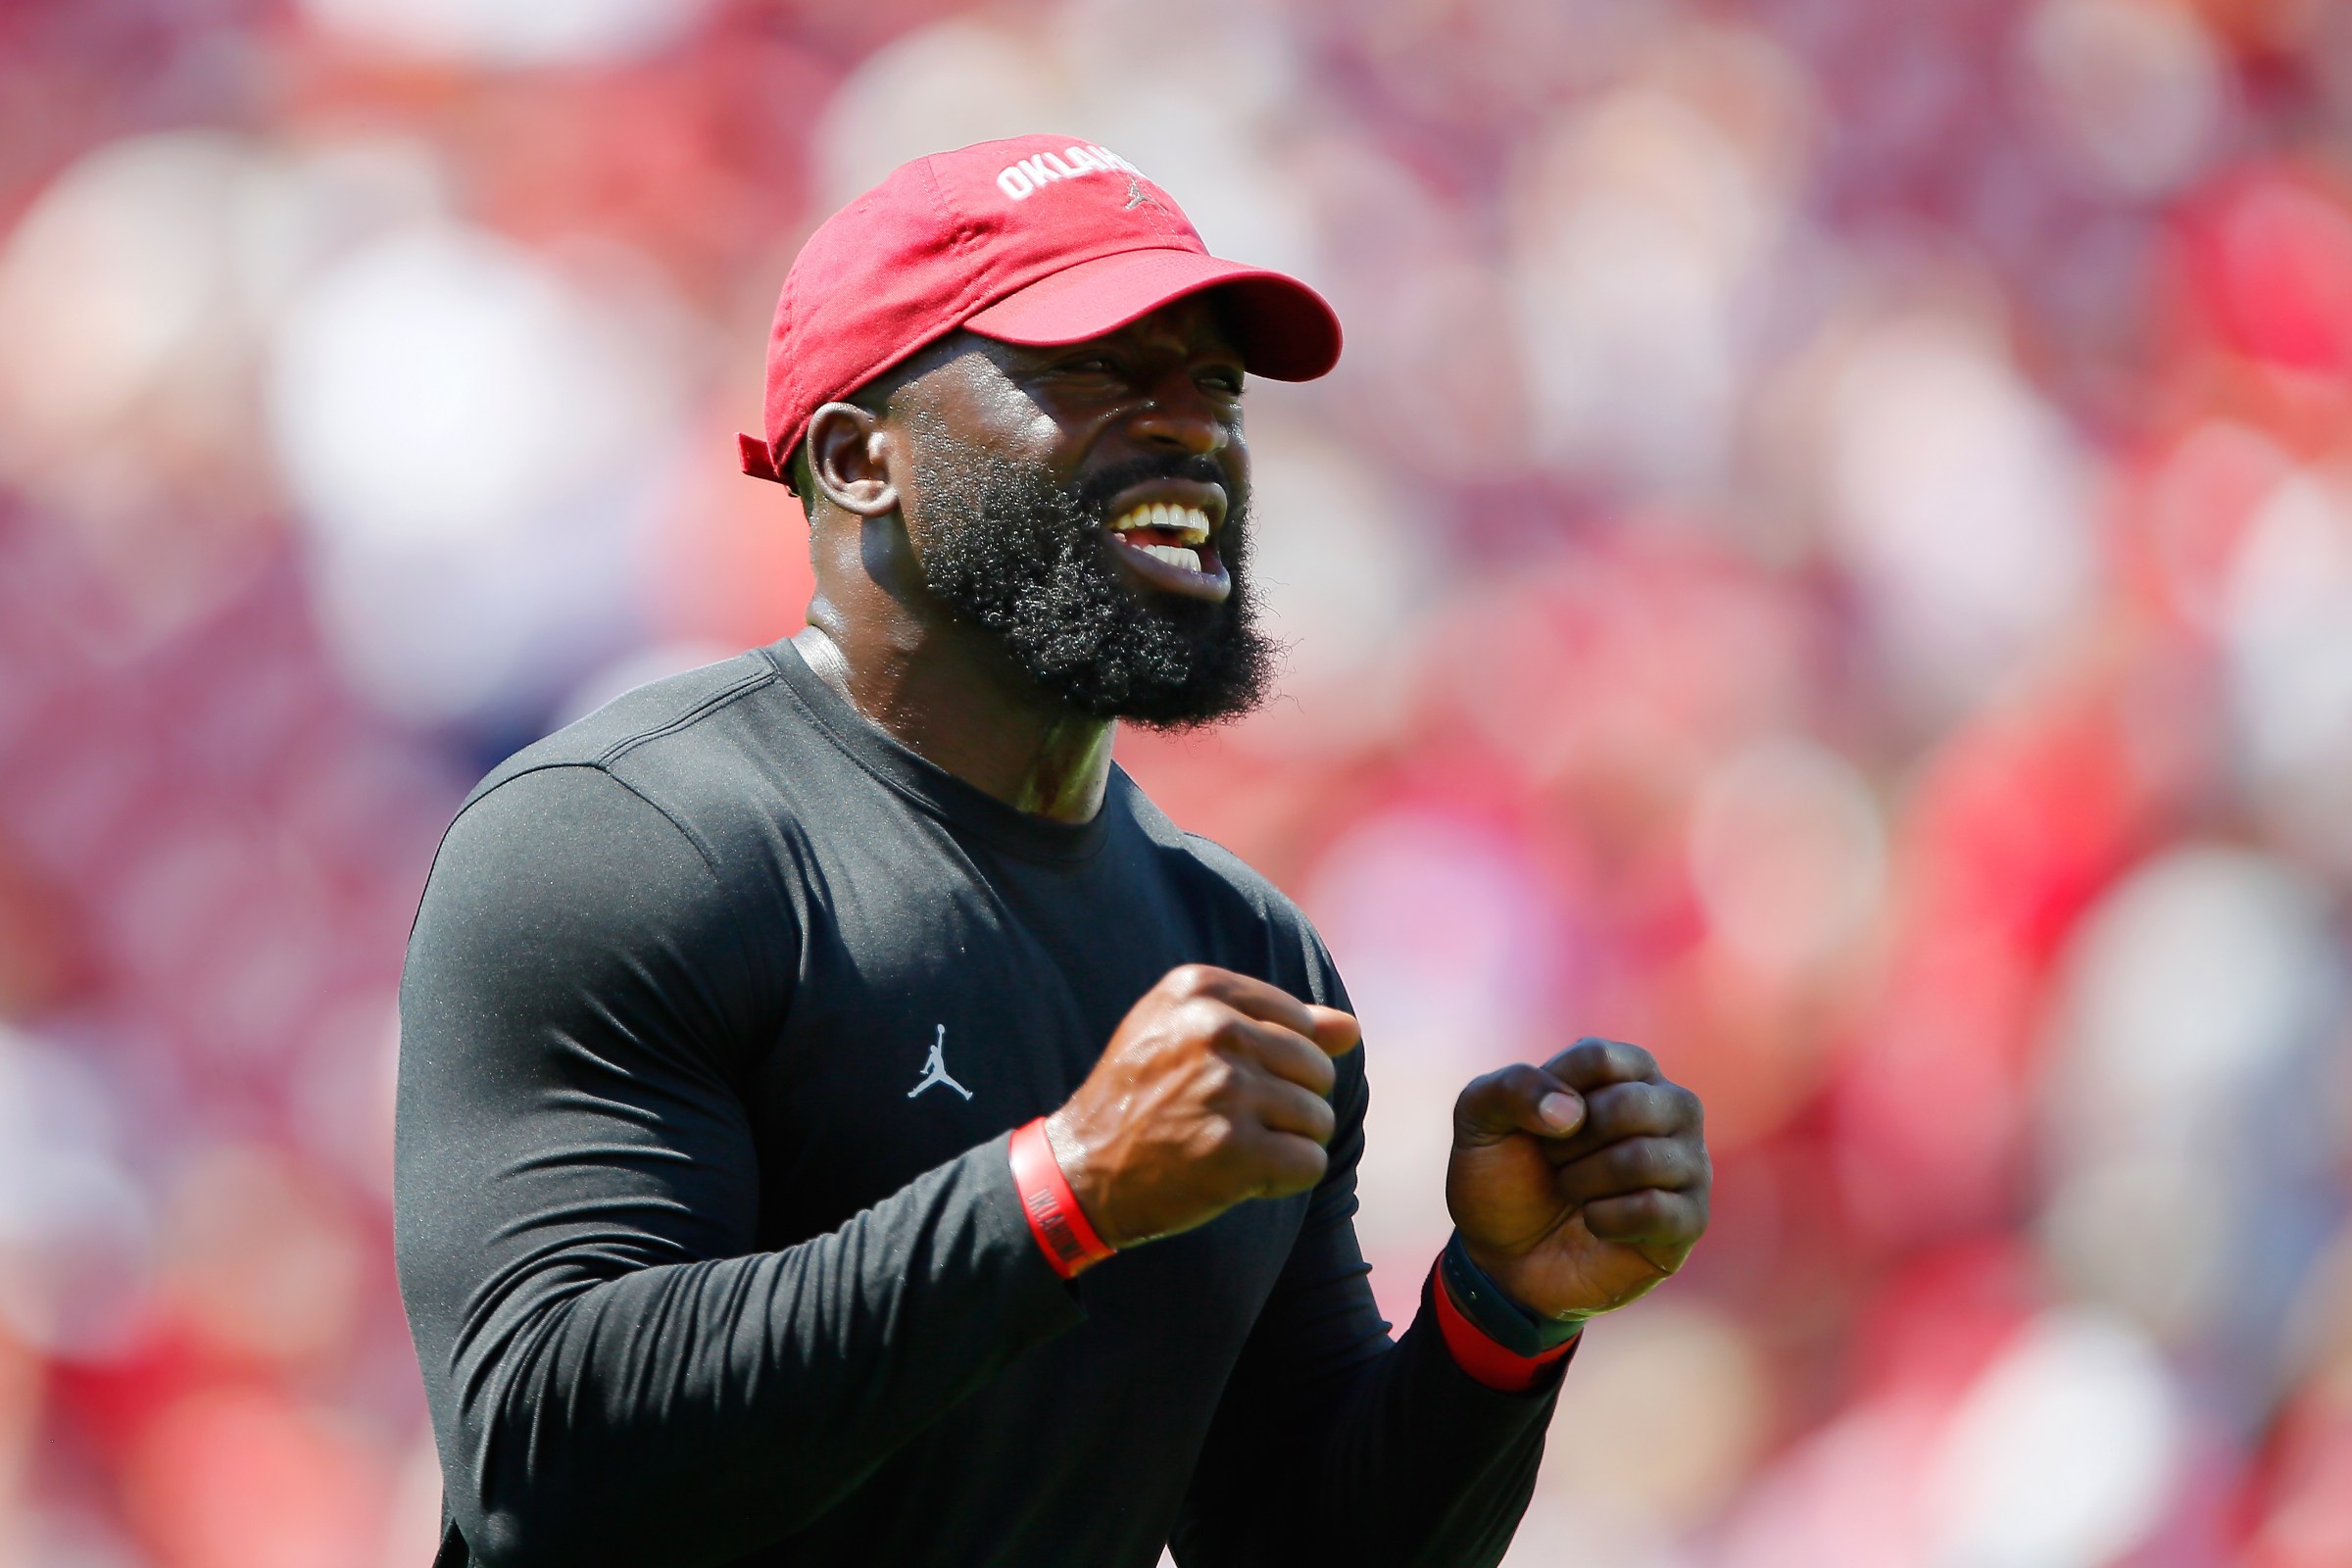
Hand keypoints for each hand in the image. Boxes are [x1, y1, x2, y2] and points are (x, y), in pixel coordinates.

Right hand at [1047, 965, 1360, 1247]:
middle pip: (1318, 1069)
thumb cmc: (1144, 1098)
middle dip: (1286, 1104)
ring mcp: (1225, 1090)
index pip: (1299, 1023)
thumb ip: (1276, 1025)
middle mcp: (1215, 1031)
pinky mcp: (1234, 1151)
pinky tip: (1239, 1177)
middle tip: (1227, 1120)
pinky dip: (1284, 1179)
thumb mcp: (1191, 1037)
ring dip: (1285, 1143)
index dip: (1274, 1064)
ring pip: (1319, 1118)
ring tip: (1230, 1147)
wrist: (1083, 1169)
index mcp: (1201, 989)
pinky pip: (1310, 1163)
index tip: (1221, 1081)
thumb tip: (1352, 1029)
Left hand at [1446, 1038, 1708, 1321]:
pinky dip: (1606, 1220)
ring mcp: (1689, 1163)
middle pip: (1630, 1104)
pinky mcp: (1691, 1218)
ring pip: (1644, 1158)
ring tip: (1572, 1192)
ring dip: (1583, 1182)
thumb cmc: (1503, 1175)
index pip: (1597, 1058)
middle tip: (1554, 1164)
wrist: (1505, 1257)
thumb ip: (1511, 1088)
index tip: (1536, 1125)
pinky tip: (1595, 1223)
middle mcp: (1670, 1107)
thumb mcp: (1480, 1118)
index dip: (1550, 1097)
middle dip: (1570, 1144)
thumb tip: (1571, 1112)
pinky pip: (1656, 1209)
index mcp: (1627, 1069)